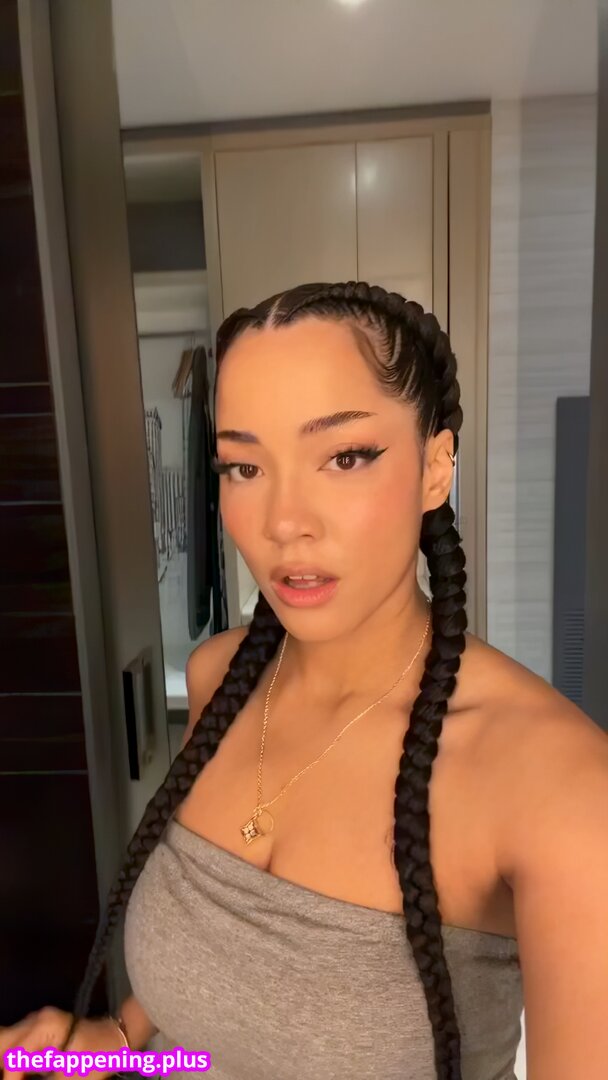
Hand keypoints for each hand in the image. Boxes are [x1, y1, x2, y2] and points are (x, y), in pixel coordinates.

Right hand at [0, 1007, 125, 1079]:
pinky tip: (22, 1073)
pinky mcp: (41, 1028)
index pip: (15, 1056)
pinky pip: (19, 1044)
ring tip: (17, 1077)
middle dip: (5, 1065)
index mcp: (44, 1027)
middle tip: (14, 1079)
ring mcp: (38, 1021)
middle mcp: (37, 1019)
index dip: (12, 1077)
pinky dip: (17, 1060)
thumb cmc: (97, 1056)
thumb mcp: (69, 1077)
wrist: (116, 1038)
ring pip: (9, 1042)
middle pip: (4, 1041)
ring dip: (9, 1062)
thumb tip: (20, 1079)